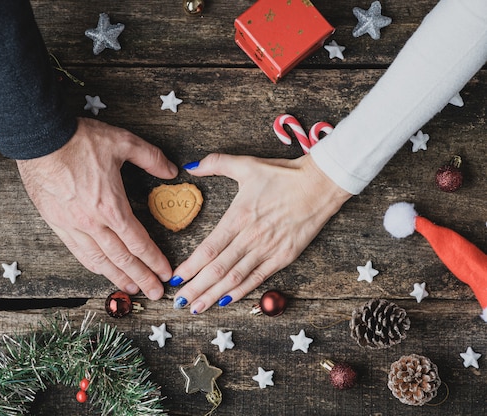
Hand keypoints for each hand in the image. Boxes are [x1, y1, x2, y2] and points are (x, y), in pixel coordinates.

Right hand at [16, 117, 177, 299]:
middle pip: (121, 258)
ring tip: (130, 289)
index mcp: (111, 206)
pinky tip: (101, 270)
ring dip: (117, 277)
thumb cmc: (78, 139)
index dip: (154, 260)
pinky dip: (93, 264)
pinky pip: (77, 251)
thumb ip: (151, 157)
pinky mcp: (56, 223)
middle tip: (155, 293)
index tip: (165, 273)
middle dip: (141, 278)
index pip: (138, 242)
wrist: (39, 138)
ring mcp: (72, 225)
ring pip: (98, 260)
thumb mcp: (123, 142)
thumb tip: (172, 170)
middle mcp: (92, 222)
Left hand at [170, 153, 350, 312]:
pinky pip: (257, 278)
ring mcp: (268, 249)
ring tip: (197, 307)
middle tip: (179, 302)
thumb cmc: (283, 175)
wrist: (321, 184)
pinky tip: (226, 301)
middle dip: (196, 287)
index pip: (208, 249)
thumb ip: (215, 163)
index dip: (190, 267)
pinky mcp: (284, 257)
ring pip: (235, 278)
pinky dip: (240, 291)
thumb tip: (190, 166)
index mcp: (238, 217)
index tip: (175, 279)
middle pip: (217, 269)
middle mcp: (250, 237)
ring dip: (213, 294)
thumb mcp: (246, 164)